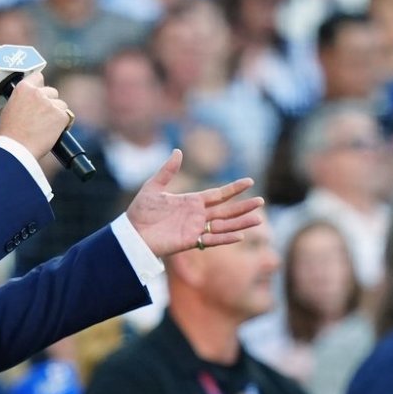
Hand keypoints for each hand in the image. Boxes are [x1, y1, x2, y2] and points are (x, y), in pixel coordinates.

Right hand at [0, 72, 70, 159]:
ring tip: (45, 128)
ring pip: (61, 104)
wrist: (17, 149)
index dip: (40, 87)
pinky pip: (67, 117)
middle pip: (52, 92)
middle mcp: (38, 93)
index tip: (41, 94)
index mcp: (23, 88)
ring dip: (56, 114)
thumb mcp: (10, 108)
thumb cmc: (10, 133)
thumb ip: (22, 99)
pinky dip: (62, 125)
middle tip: (42, 118)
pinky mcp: (61, 116)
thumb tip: (31, 99)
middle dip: (50, 102)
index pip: (38, 77)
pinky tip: (52, 132)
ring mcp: (50, 104)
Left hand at [125, 150, 262, 257]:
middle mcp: (196, 215)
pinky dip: (225, 238)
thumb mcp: (153, 187)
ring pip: (223, 225)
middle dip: (243, 206)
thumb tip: (178, 151)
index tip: (250, 181)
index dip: (233, 189)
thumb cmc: (140, 211)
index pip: (218, 194)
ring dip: (240, 222)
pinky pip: (211, 240)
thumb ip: (167, 170)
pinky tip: (240, 235)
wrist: (131, 233)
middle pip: (225, 210)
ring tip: (258, 219)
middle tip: (261, 200)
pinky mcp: (190, 242)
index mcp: (191, 201)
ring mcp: (194, 229)